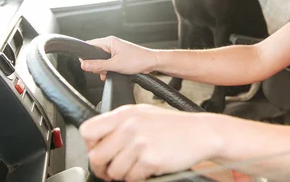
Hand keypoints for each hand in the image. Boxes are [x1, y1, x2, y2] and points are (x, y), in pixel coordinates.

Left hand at [79, 104, 223, 180]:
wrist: (202, 133)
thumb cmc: (174, 126)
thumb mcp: (143, 114)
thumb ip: (119, 123)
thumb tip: (97, 140)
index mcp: (125, 113)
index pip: (88, 130)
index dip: (90, 146)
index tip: (99, 152)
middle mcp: (130, 126)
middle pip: (96, 156)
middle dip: (103, 168)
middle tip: (113, 170)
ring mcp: (140, 142)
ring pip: (113, 171)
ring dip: (123, 174)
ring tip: (137, 166)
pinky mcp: (150, 159)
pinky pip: (131, 178)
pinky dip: (139, 177)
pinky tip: (149, 167)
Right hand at [80, 36, 156, 80]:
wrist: (151, 63)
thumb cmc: (138, 60)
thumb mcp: (115, 65)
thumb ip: (98, 65)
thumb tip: (84, 65)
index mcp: (109, 41)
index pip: (90, 45)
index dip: (86, 56)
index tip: (86, 65)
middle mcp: (111, 45)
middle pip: (94, 54)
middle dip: (96, 65)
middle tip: (102, 70)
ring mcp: (115, 51)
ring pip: (101, 60)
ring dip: (102, 68)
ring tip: (108, 72)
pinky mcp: (118, 57)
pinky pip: (107, 63)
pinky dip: (107, 69)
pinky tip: (110, 74)